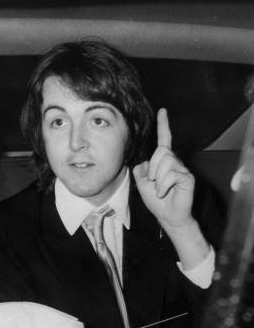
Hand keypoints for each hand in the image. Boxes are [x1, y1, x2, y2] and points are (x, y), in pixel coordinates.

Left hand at [133, 108, 194, 229]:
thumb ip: (140, 170)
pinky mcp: (187, 177)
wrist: (167, 216)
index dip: (163, 125)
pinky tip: (164, 192)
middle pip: (161, 151)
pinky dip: (163, 185)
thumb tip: (143, 162)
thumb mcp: (142, 184)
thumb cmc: (157, 201)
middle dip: (153, 168)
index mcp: (163, 161)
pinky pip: (171, 174)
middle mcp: (174, 161)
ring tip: (161, 190)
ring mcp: (182, 169)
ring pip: (166, 162)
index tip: (162, 111)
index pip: (163, 140)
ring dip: (158, 179)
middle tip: (154, 183)